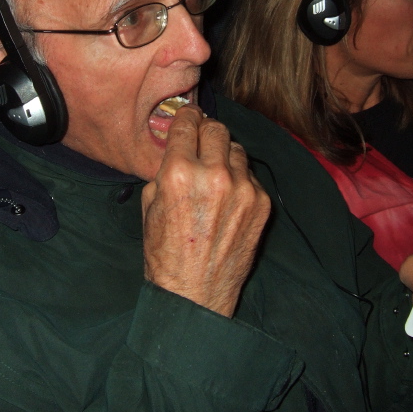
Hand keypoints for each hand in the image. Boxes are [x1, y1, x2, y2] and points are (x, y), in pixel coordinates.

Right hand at [141, 105, 270, 316]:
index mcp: (179, 173)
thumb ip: (165, 170)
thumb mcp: (150, 206)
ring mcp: (242, 189)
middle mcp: (214, 176)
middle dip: (206, 132)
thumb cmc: (165, 254)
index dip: (186, 117)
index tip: (188, 116)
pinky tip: (227, 199)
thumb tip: (179, 147)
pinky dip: (239, 180)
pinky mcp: (262, 204)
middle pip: (217, 129)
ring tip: (214, 175)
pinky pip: (250, 176)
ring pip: (237, 149)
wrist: (195, 295)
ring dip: (224, 156)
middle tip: (201, 142)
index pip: (187, 124)